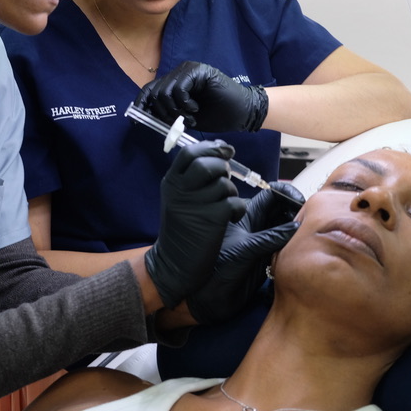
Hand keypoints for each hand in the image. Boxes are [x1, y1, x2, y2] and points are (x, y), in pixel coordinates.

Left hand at [135, 60, 268, 132]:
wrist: (242, 113)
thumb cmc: (216, 115)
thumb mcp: (184, 118)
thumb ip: (167, 114)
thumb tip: (145, 115)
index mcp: (174, 83)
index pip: (149, 90)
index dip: (140, 103)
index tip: (136, 119)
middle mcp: (179, 74)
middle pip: (154, 93)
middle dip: (163, 113)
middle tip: (180, 123)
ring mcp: (188, 70)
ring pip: (164, 92)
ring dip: (175, 111)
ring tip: (190, 118)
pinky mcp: (198, 71)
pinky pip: (178, 89)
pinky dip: (184, 104)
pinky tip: (195, 109)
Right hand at [144, 141, 247, 308]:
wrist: (173, 263)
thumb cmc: (181, 228)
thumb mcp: (178, 198)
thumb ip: (192, 177)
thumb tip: (220, 152)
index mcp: (171, 182)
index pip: (189, 152)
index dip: (211, 147)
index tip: (225, 150)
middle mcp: (180, 191)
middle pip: (207, 164)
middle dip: (223, 167)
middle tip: (226, 178)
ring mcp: (195, 205)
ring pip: (224, 184)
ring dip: (231, 192)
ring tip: (226, 204)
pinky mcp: (211, 220)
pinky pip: (234, 203)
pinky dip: (238, 209)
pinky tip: (231, 217)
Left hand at [186, 182, 303, 324]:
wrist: (208, 298)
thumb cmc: (218, 270)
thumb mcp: (245, 250)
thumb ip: (269, 238)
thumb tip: (296, 226)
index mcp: (248, 216)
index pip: (272, 195)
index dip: (287, 193)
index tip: (301, 202)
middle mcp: (258, 226)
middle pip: (284, 209)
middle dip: (298, 211)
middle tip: (310, 221)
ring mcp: (264, 242)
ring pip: (287, 228)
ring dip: (299, 229)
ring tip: (309, 235)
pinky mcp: (268, 259)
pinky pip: (287, 246)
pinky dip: (296, 245)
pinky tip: (303, 250)